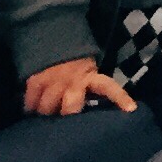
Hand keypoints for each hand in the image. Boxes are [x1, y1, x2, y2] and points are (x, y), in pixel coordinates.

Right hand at [23, 57, 137, 116]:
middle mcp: (73, 80)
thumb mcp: (90, 74)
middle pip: (69, 108)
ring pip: (46, 108)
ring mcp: (52, 80)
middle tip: (63, 117)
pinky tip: (32, 109)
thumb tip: (93, 117)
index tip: (132, 110)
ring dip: (46, 113)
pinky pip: (30, 102)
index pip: (109, 87)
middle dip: (66, 115)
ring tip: (46, 113)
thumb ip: (92, 91)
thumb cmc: (76, 68)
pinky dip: (30, 107)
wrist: (53, 44)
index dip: (120, 98)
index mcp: (92, 77)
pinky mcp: (34, 81)